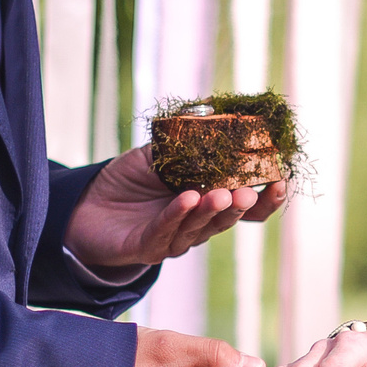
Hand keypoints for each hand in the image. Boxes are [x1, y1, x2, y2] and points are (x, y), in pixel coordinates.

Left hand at [66, 148, 287, 273]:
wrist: (86, 203)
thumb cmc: (129, 178)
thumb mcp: (161, 153)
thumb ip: (188, 143)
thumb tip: (218, 119)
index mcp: (208, 203)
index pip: (245, 206)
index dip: (265, 198)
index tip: (280, 180)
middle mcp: (196, 225)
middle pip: (227, 219)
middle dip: (243, 205)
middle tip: (252, 191)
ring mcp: (173, 239)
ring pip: (200, 228)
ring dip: (213, 211)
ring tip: (223, 194)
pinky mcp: (147, 247)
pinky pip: (165, 232)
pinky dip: (177, 215)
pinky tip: (187, 199)